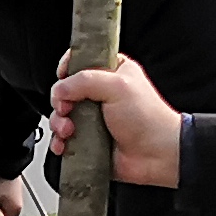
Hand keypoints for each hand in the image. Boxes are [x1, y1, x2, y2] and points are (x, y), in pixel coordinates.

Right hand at [48, 56, 184, 188]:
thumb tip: (59, 89)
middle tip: (67, 109)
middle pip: (65, 90)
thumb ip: (85, 81)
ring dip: (59, 123)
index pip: (80, 61)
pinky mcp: (88, 138)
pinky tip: (64, 144)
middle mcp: (99, 93)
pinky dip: (60, 142)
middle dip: (60, 101)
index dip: (67, 68)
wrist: (157, 155)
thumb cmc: (147, 118)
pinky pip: (64, 138)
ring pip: (61, 115)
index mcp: (110, 72)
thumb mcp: (118, 86)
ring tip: (69, 131)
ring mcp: (92, 117)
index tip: (63, 77)